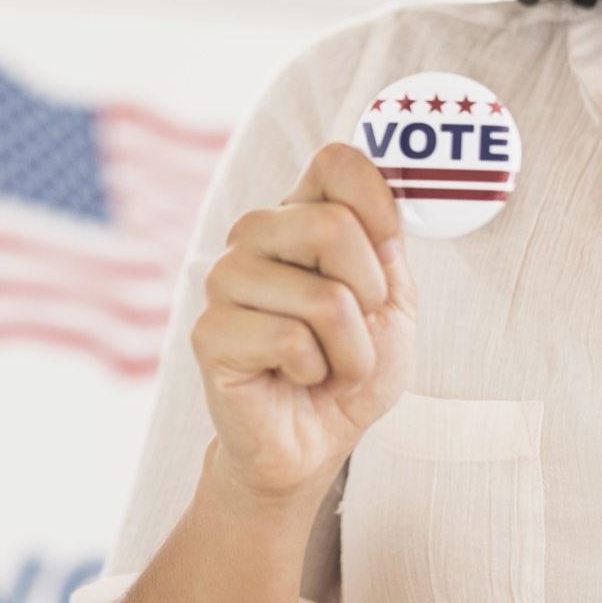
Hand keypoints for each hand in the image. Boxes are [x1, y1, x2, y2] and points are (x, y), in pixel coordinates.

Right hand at [190, 143, 414, 504]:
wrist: (313, 440)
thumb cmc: (348, 367)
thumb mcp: (391, 301)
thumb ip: (387, 244)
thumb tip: (391, 188)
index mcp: (298, 214)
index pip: (336, 161)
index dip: (377, 205)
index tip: (387, 253)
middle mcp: (254, 235)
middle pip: (331, 226)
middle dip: (368, 296)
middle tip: (356, 329)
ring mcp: (225, 279)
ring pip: (322, 298)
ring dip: (349, 349)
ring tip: (328, 363)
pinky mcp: (210, 332)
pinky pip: (291, 341)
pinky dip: (316, 372)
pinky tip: (296, 377)